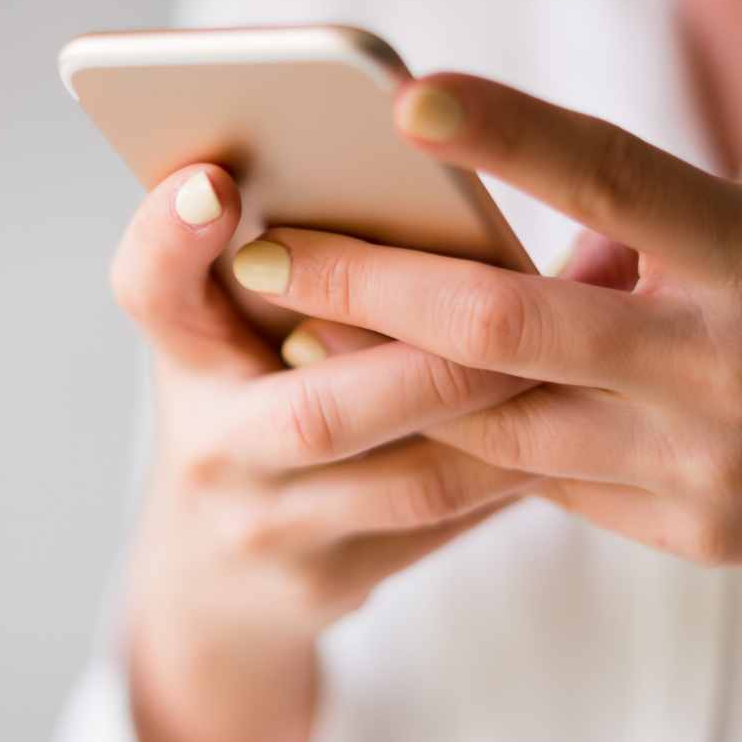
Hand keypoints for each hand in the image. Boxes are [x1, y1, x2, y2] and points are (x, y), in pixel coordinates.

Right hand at [109, 161, 534, 741]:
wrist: (213, 582)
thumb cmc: (246, 406)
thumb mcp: (233, 334)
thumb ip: (297, 263)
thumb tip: (432, 157)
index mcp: (181, 357)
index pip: (150, 290)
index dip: (171, 238)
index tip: (216, 183)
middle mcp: (212, 448)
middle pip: (320, 411)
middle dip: (438, 356)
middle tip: (531, 294)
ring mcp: (270, 529)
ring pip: (414, 480)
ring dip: (512, 414)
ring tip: (591, 346)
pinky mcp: (331, 584)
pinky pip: (449, 522)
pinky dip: (520, 465)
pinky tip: (584, 416)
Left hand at [231, 73, 741, 741]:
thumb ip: (671, 239)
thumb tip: (546, 239)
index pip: (621, 179)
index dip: (512, 135)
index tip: (406, 97)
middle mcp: (727, 362)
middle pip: (508, 326)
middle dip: (369, 285)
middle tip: (264, 248)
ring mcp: (702, 462)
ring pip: (497, 421)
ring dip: (387, 376)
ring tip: (300, 330)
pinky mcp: (684, 532)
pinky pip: (545, 480)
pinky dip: (479, 437)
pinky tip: (415, 405)